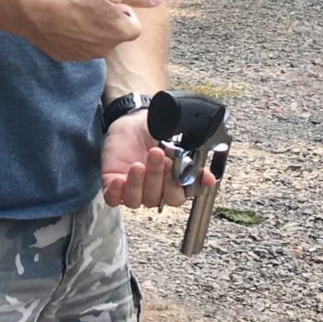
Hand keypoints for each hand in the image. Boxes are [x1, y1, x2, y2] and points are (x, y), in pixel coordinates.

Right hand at [19, 0, 162, 62]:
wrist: (36, 8)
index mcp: (121, 32)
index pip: (134, 25)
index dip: (124, 11)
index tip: (109, 1)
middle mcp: (105, 49)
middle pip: (114, 35)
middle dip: (107, 21)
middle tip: (90, 3)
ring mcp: (84, 55)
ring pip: (95, 42)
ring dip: (90, 29)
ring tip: (74, 11)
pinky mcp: (65, 56)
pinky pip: (75, 47)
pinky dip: (72, 36)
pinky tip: (62, 21)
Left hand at [100, 111, 214, 208]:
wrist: (134, 120)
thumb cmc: (156, 133)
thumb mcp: (177, 143)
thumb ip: (193, 162)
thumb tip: (210, 179)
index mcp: (169, 185)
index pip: (176, 197)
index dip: (173, 184)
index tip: (173, 164)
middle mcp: (151, 191)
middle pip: (155, 198)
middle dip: (156, 177)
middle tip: (157, 156)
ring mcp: (131, 189)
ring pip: (135, 200)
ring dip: (137, 183)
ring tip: (138, 164)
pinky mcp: (112, 183)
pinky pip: (112, 198)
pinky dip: (115, 192)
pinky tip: (120, 179)